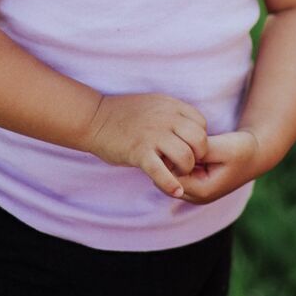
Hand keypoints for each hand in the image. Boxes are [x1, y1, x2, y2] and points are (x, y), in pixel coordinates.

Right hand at [86, 93, 208, 198]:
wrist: (94, 118)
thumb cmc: (123, 114)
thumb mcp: (153, 104)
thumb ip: (172, 114)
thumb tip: (190, 130)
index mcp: (170, 105)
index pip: (201, 123)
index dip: (198, 139)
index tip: (188, 148)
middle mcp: (165, 118)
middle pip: (200, 140)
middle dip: (197, 156)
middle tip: (185, 163)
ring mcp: (152, 135)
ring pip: (186, 157)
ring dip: (184, 170)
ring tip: (174, 172)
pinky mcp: (139, 152)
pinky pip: (162, 172)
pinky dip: (171, 185)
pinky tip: (175, 191)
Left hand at [177, 127, 277, 204]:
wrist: (256, 154)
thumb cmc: (241, 150)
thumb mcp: (222, 147)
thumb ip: (198, 150)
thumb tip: (175, 151)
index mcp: (202, 191)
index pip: (170, 178)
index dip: (167, 158)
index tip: (170, 139)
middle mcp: (197, 196)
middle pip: (167, 180)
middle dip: (167, 160)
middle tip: (169, 138)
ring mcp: (196, 192)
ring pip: (171, 176)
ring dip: (172, 160)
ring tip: (176, 140)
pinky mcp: (196, 183)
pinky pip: (178, 172)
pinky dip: (177, 160)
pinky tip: (182, 145)